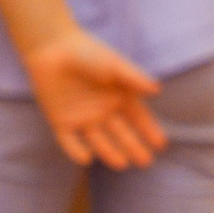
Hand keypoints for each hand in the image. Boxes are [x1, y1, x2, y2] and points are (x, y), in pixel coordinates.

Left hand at [24, 30, 166, 168]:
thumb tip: (158, 91)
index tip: (161, 145)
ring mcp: (82, 118)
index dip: (150, 131)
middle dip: (134, 147)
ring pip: (99, 141)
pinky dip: (75, 150)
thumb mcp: (115, 64)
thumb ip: (134, 78)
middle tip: (146, 162)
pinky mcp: (61, 121)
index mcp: (120, 98)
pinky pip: (69, 141)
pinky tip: (86, 158)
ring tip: (123, 164)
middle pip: (122, 134)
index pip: (139, 119)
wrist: (53, 48)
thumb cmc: (88, 53)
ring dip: (110, 153)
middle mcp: (104, 112)